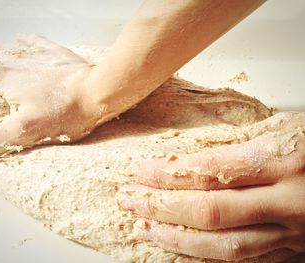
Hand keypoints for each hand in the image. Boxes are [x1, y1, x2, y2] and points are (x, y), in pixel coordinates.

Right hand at [0, 35, 103, 164]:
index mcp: (4, 80)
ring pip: (5, 49)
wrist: (100, 91)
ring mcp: (37, 57)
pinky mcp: (56, 54)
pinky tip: (22, 43)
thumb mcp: (25, 132)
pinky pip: (35, 42)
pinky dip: (24, 43)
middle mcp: (16, 63)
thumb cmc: (67, 112)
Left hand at [117, 112, 304, 260]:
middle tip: (128, 198)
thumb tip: (192, 159)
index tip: (138, 170)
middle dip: (160, 206)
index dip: (166, 174)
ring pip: (223, 246)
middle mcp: (287, 201)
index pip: (208, 172)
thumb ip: (240, 144)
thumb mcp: (287, 129)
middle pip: (209, 210)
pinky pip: (243, 259)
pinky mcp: (293, 249)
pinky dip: (204, 255)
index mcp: (285, 161)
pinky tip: (179, 247)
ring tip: (142, 227)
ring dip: (175, 238)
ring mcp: (291, 232)